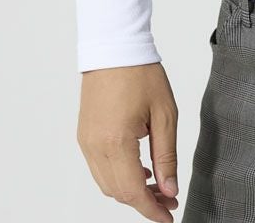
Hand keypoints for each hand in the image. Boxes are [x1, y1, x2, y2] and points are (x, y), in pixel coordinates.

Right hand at [77, 63, 180, 221]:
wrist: (114, 49)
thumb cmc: (141, 75)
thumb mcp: (165, 113)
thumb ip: (166, 154)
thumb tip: (170, 188)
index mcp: (116, 142)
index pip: (133, 192)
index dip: (152, 209)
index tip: (169, 216)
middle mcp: (95, 147)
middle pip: (118, 193)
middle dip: (144, 201)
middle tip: (170, 198)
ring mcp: (86, 143)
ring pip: (107, 184)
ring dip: (131, 191)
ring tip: (158, 185)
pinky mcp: (84, 137)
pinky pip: (100, 169)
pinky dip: (118, 176)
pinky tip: (140, 169)